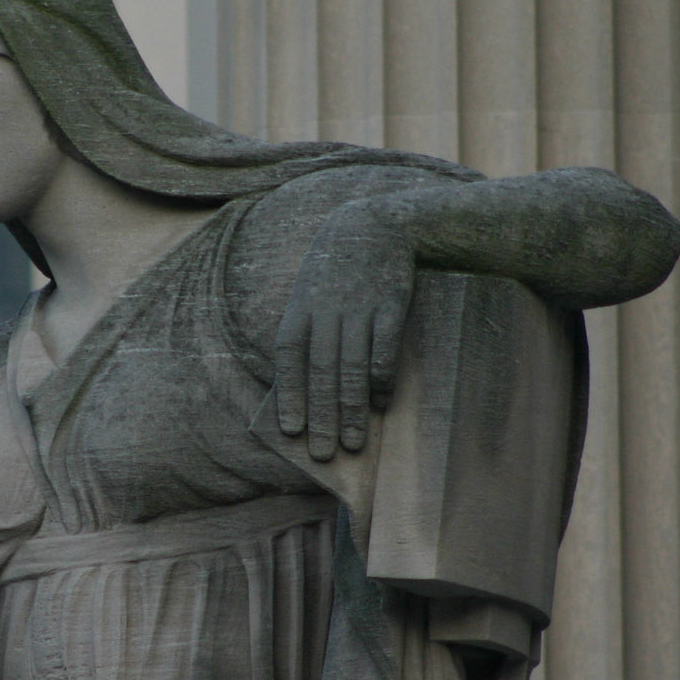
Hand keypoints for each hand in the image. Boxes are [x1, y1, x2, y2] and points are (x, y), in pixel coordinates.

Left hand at [274, 211, 413, 460]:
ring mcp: (358, 306)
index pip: (288, 359)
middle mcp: (326, 309)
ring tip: (354, 442)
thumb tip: (302, 390)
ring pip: (352, 367)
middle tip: (324, 455)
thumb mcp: (311, 294)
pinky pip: (384, 347)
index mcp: (300, 308)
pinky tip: (381, 404)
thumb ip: (307, 334)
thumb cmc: (337, 271)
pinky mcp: (391, 302)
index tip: (293, 432)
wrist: (378, 223)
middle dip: (322, 416)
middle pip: (321, 371)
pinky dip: (382, 378)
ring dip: (352, 408)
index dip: (290, 395)